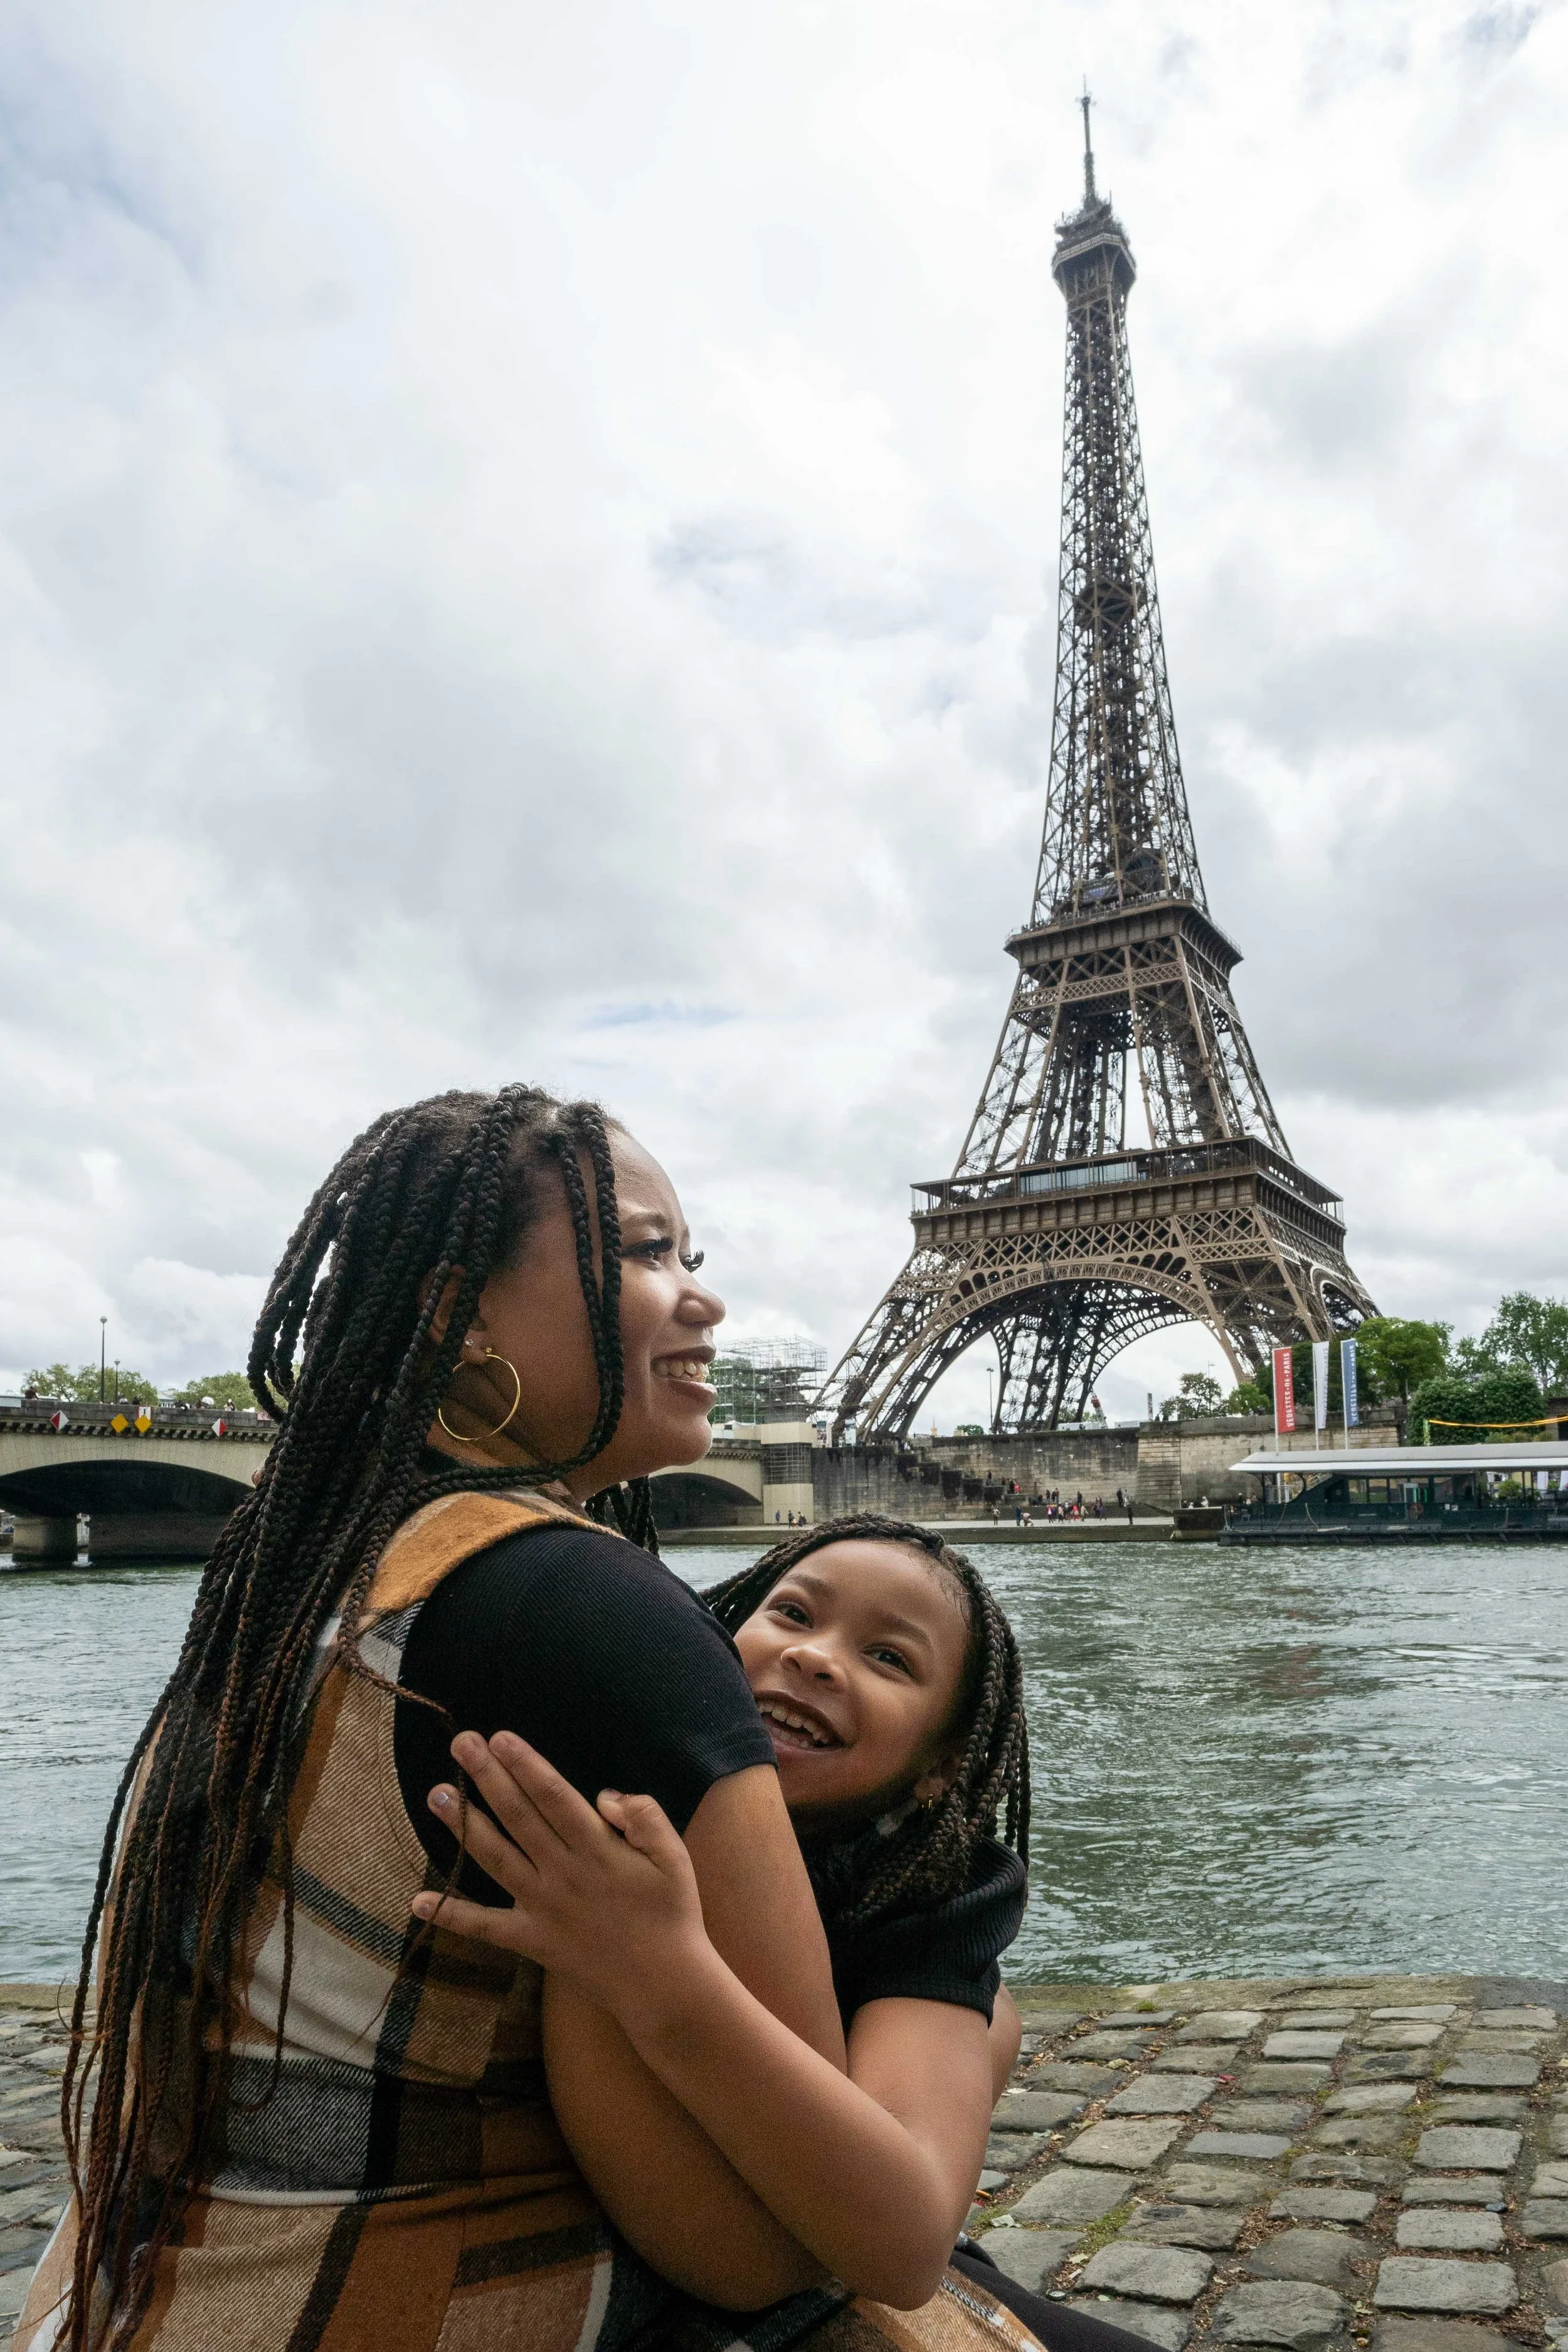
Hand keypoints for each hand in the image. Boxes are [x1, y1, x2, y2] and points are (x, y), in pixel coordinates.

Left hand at [410, 1731, 710, 2023]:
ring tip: (437, 1793)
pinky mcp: (531, 1939)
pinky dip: (451, 1915)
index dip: (526, 1765)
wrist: (662, 1983)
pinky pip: (485, 1927)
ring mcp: (542, 1908)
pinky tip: (418, 1901)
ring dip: (464, 1825)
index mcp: (598, 1849)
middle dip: (488, 1777)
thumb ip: (643, 1815)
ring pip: (495, 1858)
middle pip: (518, 1816)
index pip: (553, 1796)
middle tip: (461, 1743)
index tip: (500, 1738)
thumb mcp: (673, 1854)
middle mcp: (563, 1873)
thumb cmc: (671, 1911)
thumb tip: (603, 1796)